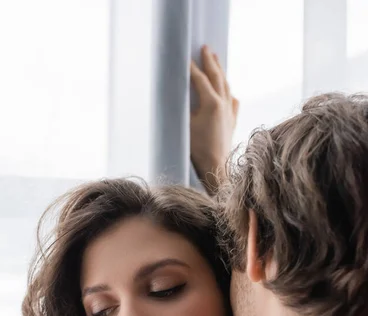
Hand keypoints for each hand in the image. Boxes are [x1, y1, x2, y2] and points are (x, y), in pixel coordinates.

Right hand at [190, 45, 238, 192]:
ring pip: (226, 85)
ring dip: (220, 71)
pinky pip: (232, 100)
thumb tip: (183, 94)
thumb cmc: (198, 149)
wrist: (216, 166)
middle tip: (205, 48)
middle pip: (217, 76)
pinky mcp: (232, 121)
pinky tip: (227, 92)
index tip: (185, 58)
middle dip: (210, 61)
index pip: (200, 79)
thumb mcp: (186, 125)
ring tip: (216, 60)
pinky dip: (228, 92)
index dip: (191, 68)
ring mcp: (230, 112)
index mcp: (211, 102)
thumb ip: (186, 107)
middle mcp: (224, 103)